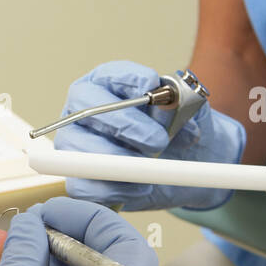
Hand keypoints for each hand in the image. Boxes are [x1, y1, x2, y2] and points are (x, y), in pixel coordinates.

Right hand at [55, 60, 245, 209]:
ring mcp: (74, 143)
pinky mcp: (78, 177)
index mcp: (107, 83)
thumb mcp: (191, 112)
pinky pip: (85, 186)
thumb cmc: (177, 131)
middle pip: (89, 112)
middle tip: (158, 141)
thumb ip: (185, 102)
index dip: (132, 83)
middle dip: (127, 127)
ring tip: (150, 167)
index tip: (155, 94)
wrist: (181, 165)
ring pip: (83, 152)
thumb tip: (174, 102)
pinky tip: (139, 187)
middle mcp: (82, 110)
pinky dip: (116, 189)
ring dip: (121, 163)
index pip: (111, 75)